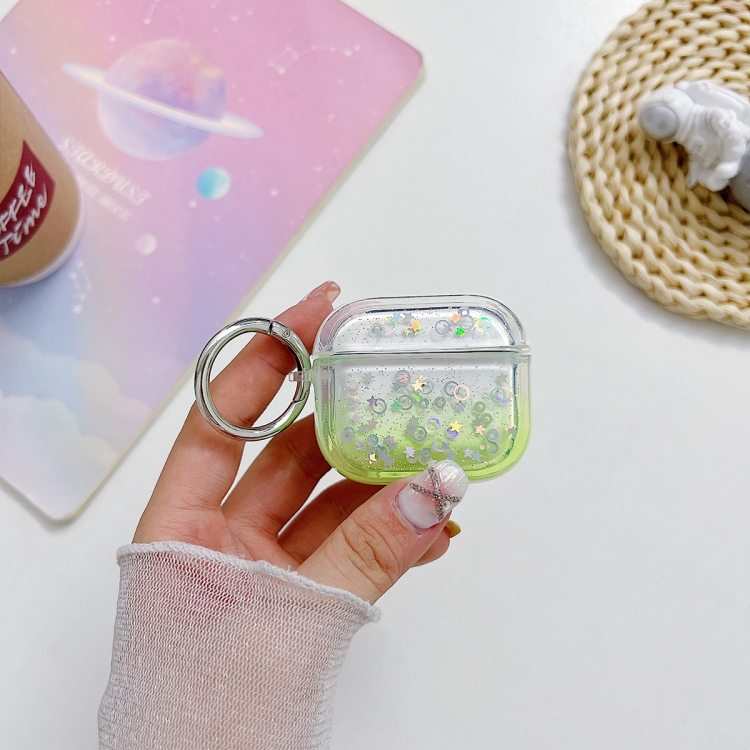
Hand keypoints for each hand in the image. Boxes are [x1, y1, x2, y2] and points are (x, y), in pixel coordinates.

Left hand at [134, 281, 466, 603]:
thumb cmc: (213, 720)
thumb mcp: (291, 623)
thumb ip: (367, 553)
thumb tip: (438, 483)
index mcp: (179, 529)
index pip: (220, 417)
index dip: (267, 357)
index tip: (322, 309)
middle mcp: (218, 541)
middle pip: (286, 455)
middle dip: (348, 423)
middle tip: (401, 384)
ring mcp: (262, 574)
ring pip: (327, 506)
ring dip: (384, 489)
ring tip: (438, 466)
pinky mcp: (300, 606)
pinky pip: (349, 556)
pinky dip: (390, 542)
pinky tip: (433, 532)